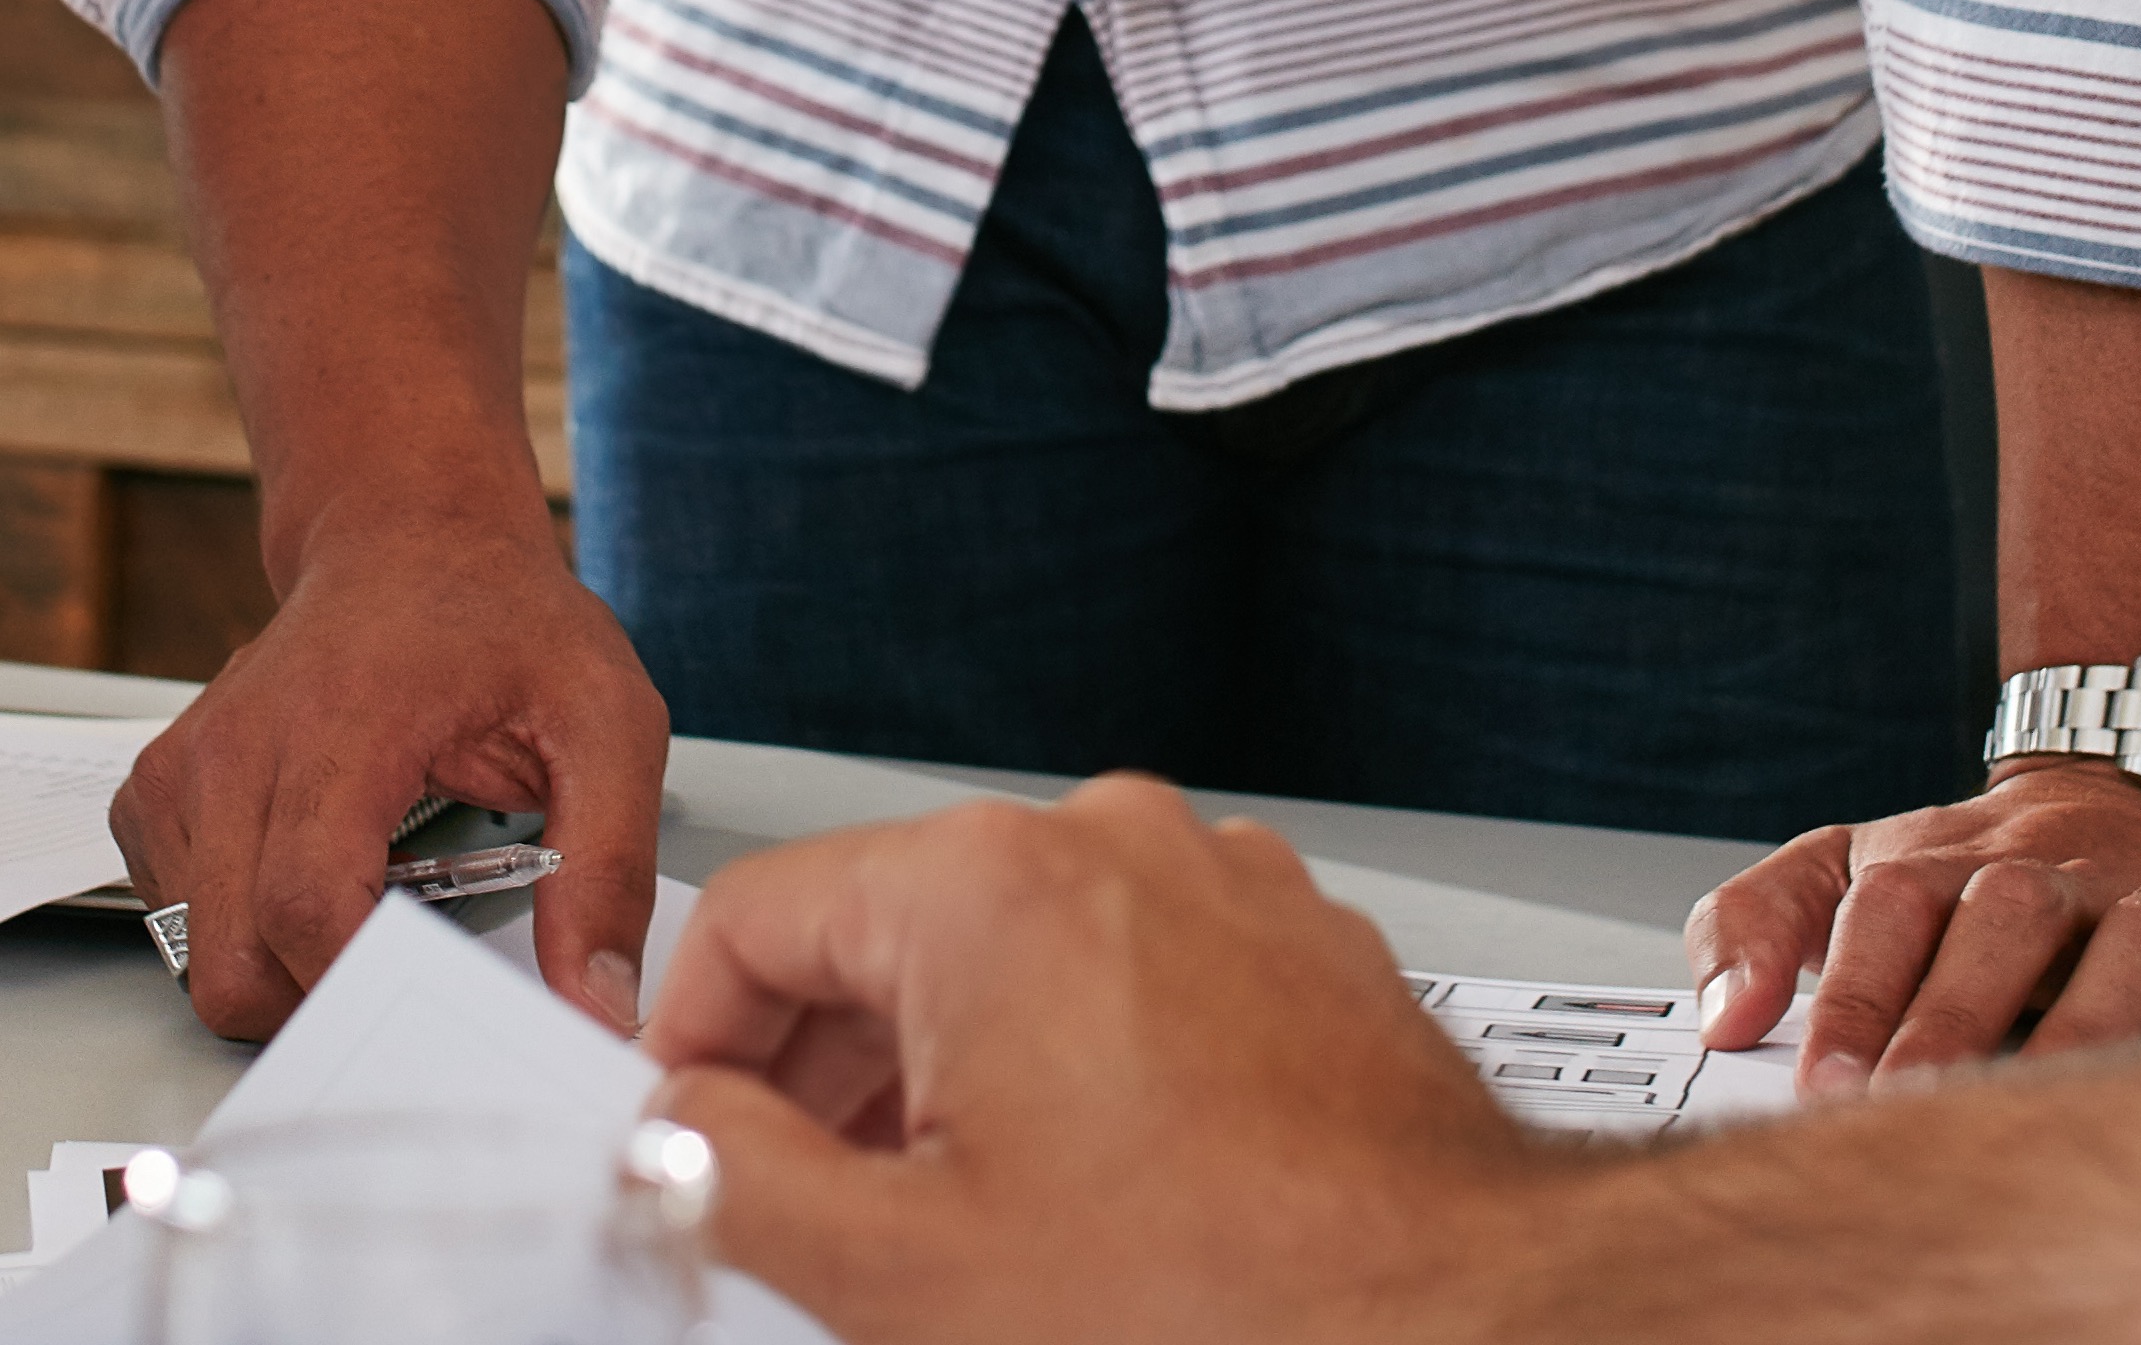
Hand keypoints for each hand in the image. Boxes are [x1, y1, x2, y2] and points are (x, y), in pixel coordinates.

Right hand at [107, 494, 660, 1038]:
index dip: (360, 988)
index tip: (430, 1012)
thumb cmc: (500, 623)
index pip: (307, 906)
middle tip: (404, 973)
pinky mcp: (155, 789)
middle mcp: (237, 747)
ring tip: (366, 907)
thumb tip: (596, 1005)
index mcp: (341, 725)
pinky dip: (238, 931)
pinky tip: (312, 877)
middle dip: (320, 1005)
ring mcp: (183, 768)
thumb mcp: (606, 722)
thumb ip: (607, 866)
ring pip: (196, 954)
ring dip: (281, 970)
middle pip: (235, 961)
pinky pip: (174, 918)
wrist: (409, 537)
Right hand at [646, 778, 1569, 1344]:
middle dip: (828, 1081)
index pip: (754, 917)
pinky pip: (1136, 984)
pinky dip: (1080, 1075)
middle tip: (813, 1215)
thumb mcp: (902, 1273)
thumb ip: (729, 1184)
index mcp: (992, 883)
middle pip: (888, 933)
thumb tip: (677, 1133)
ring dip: (955, 1084)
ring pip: (1016, 962)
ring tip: (969, 1229)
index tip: (696, 1138)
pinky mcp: (1303, 953)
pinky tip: (1095, 1200)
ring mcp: (1226, 890)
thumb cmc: (1232, 1300)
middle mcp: (1114, 844)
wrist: (1464, 1326)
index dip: (691, 1049)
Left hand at [1687, 758, 2140, 1082]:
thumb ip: (1759, 923)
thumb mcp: (1852, 873)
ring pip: (2133, 944)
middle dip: (1955, 1017)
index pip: (1891, 907)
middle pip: (2005, 918)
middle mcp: (2057, 871)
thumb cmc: (1980, 878)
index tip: (1823, 1083)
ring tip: (2035, 1110)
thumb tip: (1723, 1014)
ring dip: (2083, 1027)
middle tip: (1910, 1108)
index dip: (1857, 994)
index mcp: (1948, 858)